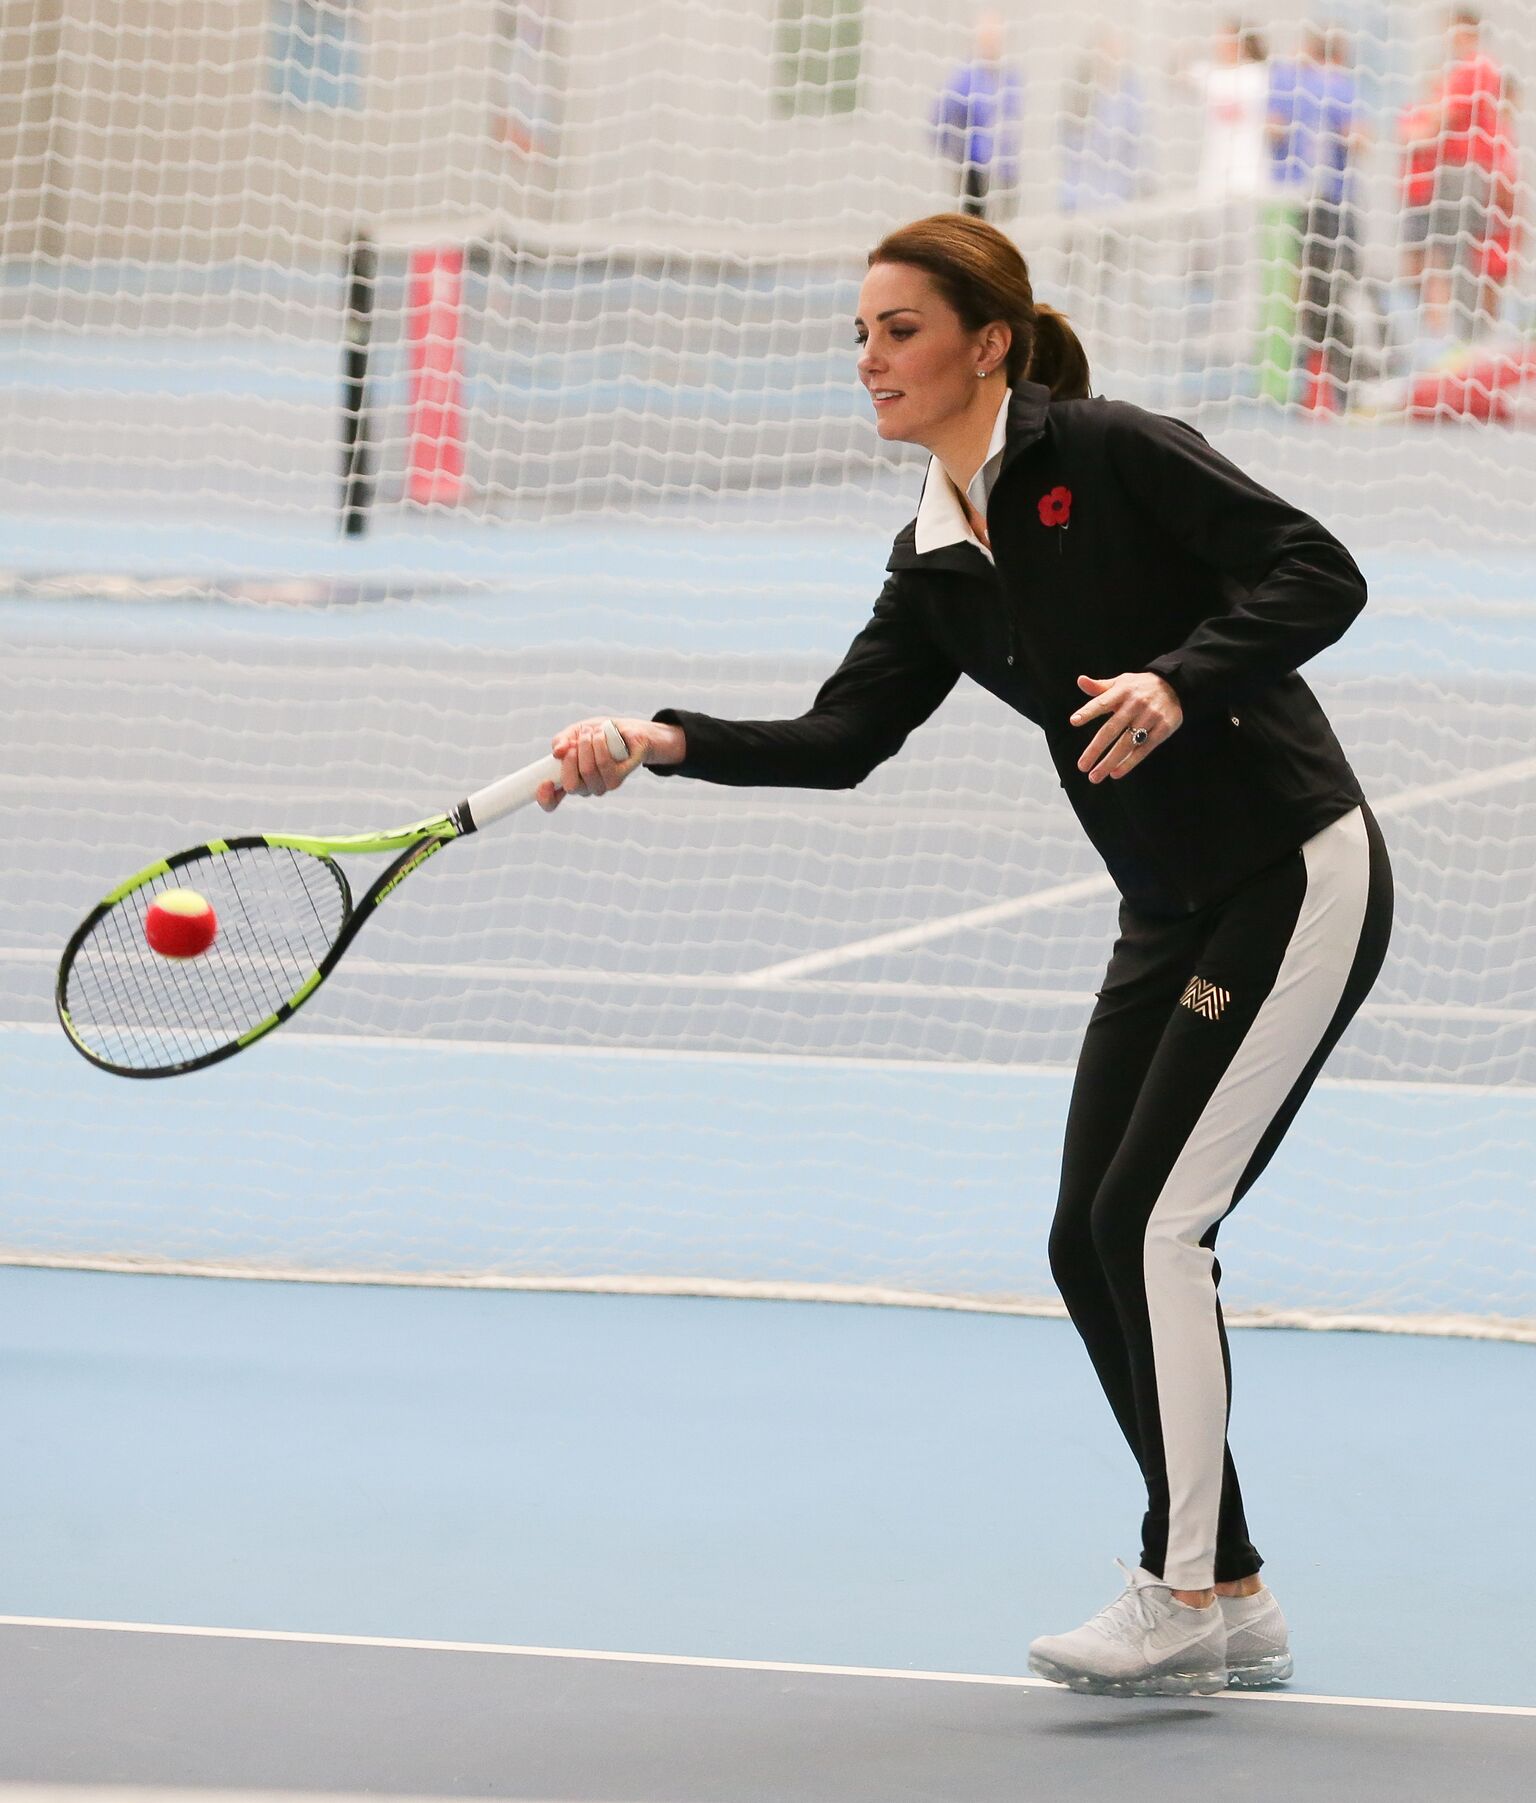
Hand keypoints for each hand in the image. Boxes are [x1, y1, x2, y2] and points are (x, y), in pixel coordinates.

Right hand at [537, 716, 678, 810]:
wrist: (627, 730)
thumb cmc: (597, 734)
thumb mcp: (574, 732)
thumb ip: (562, 741)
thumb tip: (557, 752)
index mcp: (569, 781)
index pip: (552, 802)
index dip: (545, 798)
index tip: (545, 783)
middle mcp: (585, 788)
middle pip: (572, 785)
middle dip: (571, 758)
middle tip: (576, 741)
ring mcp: (603, 786)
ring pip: (588, 771)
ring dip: (587, 746)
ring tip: (591, 732)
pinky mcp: (619, 778)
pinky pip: (605, 765)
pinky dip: (600, 745)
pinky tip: (602, 735)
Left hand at [1070, 673, 1182, 783]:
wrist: (1175, 685)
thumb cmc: (1139, 687)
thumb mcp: (1121, 682)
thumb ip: (1099, 687)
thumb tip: (1080, 681)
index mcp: (1122, 691)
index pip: (1102, 702)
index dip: (1088, 711)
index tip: (1074, 721)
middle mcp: (1136, 704)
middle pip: (1112, 729)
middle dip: (1095, 749)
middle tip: (1082, 766)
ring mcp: (1151, 716)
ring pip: (1127, 743)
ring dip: (1110, 762)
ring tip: (1095, 776)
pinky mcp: (1163, 728)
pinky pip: (1144, 749)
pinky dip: (1129, 762)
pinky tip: (1115, 773)